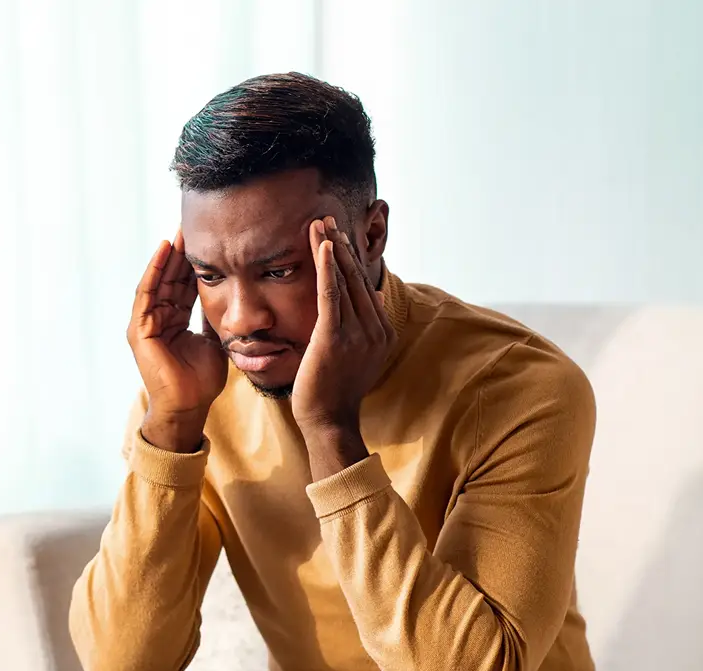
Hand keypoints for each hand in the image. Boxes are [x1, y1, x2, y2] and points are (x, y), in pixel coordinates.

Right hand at [128, 231, 226, 451]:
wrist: (189, 406)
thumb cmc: (201, 380)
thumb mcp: (214, 339)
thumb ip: (214, 317)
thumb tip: (228, 295)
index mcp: (173, 321)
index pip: (183, 285)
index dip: (194, 263)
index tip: (206, 240)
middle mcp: (157, 319)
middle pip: (170, 279)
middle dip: (181, 253)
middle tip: (193, 225)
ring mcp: (145, 324)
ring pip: (158, 281)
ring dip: (168, 256)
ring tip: (179, 231)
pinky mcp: (139, 330)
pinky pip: (146, 294)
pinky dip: (155, 271)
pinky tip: (165, 250)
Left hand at [292, 216, 393, 441]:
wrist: (329, 421)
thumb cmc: (335, 390)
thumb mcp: (358, 354)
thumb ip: (366, 325)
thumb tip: (373, 297)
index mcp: (382, 331)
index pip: (365, 285)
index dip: (350, 257)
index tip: (338, 234)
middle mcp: (375, 329)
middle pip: (357, 277)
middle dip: (341, 245)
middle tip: (328, 217)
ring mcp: (358, 333)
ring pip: (345, 281)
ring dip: (331, 248)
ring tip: (320, 223)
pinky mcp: (335, 337)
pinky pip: (332, 295)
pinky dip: (327, 268)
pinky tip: (322, 246)